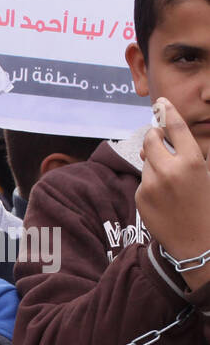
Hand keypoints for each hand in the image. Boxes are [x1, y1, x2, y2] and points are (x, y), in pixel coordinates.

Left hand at [138, 98, 209, 291]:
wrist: (198, 242)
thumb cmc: (205, 205)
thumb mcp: (204, 174)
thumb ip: (183, 154)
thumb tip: (154, 139)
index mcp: (192, 162)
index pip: (176, 128)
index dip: (168, 112)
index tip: (160, 102)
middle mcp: (170, 171)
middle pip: (151, 140)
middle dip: (154, 138)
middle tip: (160, 141)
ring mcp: (152, 184)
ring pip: (146, 161)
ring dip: (154, 164)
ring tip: (171, 182)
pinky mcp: (141, 197)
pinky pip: (143, 180)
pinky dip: (151, 183)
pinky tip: (164, 197)